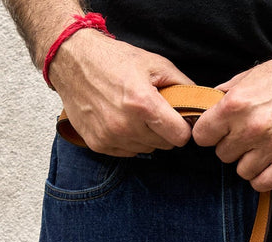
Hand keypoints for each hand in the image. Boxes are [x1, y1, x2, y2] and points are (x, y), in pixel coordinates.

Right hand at [49, 30, 194, 155]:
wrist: (71, 61)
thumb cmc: (113, 59)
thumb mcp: (153, 63)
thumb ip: (182, 85)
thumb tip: (200, 102)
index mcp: (143, 104)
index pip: (179, 137)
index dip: (182, 129)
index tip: (178, 120)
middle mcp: (126, 125)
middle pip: (164, 145)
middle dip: (164, 131)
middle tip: (153, 111)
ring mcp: (110, 137)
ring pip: (146, 150)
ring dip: (146, 136)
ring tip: (134, 113)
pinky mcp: (98, 144)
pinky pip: (127, 152)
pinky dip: (129, 140)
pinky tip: (120, 120)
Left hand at [191, 28, 271, 190]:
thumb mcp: (248, 76)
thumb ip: (224, 96)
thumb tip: (205, 111)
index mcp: (235, 104)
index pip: (202, 136)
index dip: (208, 134)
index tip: (217, 131)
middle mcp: (251, 127)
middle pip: (222, 155)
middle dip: (230, 146)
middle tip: (244, 135)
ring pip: (241, 171)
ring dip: (247, 162)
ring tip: (258, 147)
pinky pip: (263, 183)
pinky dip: (261, 177)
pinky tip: (266, 164)